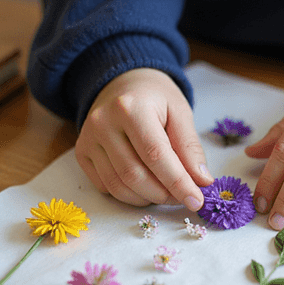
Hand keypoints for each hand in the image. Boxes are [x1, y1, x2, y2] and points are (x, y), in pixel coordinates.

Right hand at [75, 68, 212, 208]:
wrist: (123, 83)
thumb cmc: (155, 98)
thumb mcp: (180, 112)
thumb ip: (190, 147)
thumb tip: (201, 181)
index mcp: (130, 108)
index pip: (156, 155)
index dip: (178, 183)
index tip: (196, 201)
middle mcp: (103, 123)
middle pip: (134, 175)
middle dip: (163, 194)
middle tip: (183, 196)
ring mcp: (88, 139)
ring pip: (118, 186)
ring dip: (147, 198)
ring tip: (166, 192)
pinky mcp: (82, 153)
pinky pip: (106, 186)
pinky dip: (129, 194)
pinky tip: (145, 185)